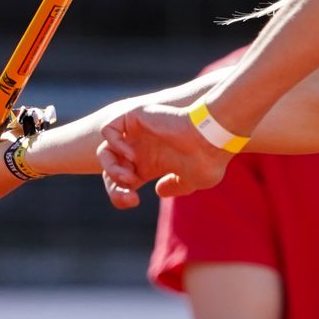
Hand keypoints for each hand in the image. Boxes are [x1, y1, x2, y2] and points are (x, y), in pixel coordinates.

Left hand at [96, 104, 231, 210]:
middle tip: (129, 196)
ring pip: (104, 152)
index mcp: (152, 163)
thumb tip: (158, 191)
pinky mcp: (136, 117)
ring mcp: (138, 133)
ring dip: (112, 168)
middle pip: (111, 170)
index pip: (123, 182)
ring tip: (130, 177)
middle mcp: (142, 148)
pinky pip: (108, 130)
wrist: (214, 138)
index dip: (120, 195)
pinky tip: (133, 156)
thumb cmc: (210, 159)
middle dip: (114, 187)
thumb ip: (175, 186)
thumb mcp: (193, 181)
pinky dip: (114, 145)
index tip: (134, 202)